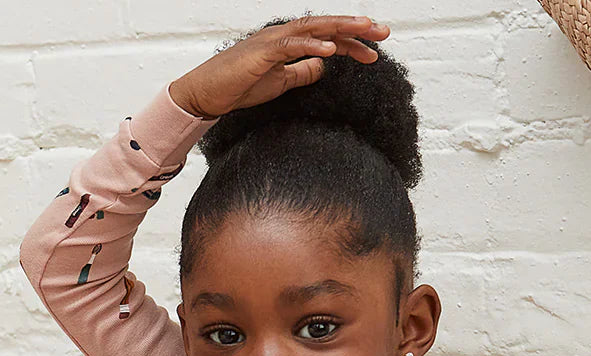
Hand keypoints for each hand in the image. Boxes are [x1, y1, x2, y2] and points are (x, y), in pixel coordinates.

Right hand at [168, 14, 390, 119]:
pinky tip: (331, 49)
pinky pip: (291, 45)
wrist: (206, 94)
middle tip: (384, 32)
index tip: (374, 52)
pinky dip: (312, 45)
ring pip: (313, 28)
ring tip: (366, 30)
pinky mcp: (262, 52)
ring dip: (341, 28)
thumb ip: (301, 72)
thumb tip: (323, 66)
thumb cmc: (238, 87)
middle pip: (326, 26)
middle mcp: (284, 35)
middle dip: (356, 28)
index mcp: (289, 43)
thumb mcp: (279, 82)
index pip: (327, 38)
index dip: (352, 43)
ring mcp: (273, 40)